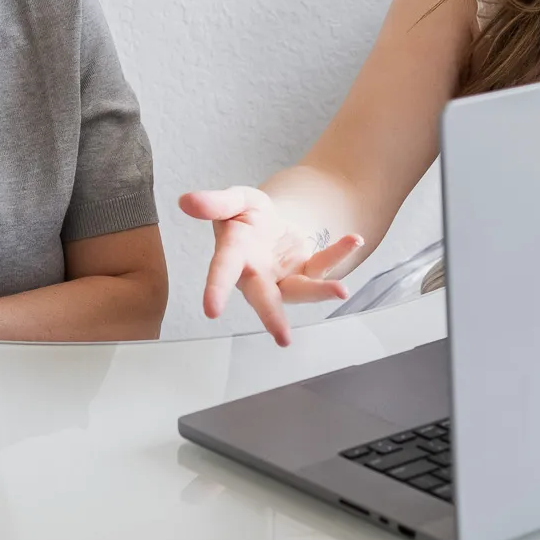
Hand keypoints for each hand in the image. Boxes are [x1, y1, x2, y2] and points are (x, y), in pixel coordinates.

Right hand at [180, 186, 364, 346]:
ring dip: (321, 291)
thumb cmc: (246, 215)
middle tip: (282, 338)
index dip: (215, 289)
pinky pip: (323, 264)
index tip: (211, 311)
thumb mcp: (233, 200)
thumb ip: (215, 202)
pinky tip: (354, 239)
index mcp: (234, 255)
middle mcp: (258, 274)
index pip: (222, 271)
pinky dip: (339, 252)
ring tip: (341, 290)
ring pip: (301, 290)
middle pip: (264, 298)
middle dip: (272, 317)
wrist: (272, 220)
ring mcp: (284, 277)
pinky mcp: (307, 270)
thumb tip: (186, 201)